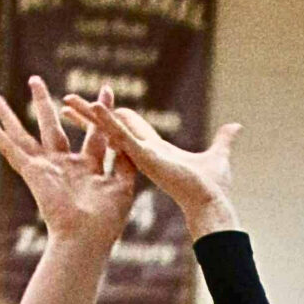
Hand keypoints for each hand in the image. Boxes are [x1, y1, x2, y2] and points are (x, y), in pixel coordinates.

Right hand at [0, 77, 134, 247]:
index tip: (106, 88)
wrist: (86, 238)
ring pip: (25, 135)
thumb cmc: (106, 220)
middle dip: (43, 103)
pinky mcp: (33, 173)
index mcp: (88, 169)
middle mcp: (64, 166)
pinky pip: (12, 151)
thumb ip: (124, 163)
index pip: (93, 133)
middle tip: (34, 80)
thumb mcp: (122, 187)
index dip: (98, 113)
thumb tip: (127, 141)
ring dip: (10, 116)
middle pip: (51, 126)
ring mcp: (47, 169)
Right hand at [62, 98, 241, 240]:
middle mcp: (143, 151)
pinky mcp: (143, 155)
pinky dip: (106, 120)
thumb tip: (236, 126)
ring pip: (109, 129)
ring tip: (67, 101)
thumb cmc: (213, 187)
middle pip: (109, 127)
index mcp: (155, 149)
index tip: (92, 107)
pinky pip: (120, 135)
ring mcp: (141, 153)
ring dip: (89, 114)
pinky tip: (92, 107)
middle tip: (66, 104)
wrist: (211, 202)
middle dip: (88, 116)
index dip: (110, 117)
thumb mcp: (219, 154)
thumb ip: (224, 140)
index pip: (126, 127)